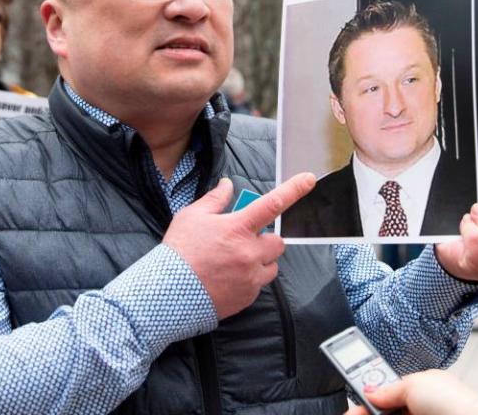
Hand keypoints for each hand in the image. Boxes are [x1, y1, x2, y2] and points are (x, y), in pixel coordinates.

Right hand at [162, 173, 315, 319]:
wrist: (167, 294)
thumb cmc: (178, 252)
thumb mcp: (191, 217)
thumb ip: (215, 200)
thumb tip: (228, 185)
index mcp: (237, 228)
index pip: (272, 204)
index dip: (294, 190)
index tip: (309, 180)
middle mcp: (249, 252)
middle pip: (278, 242)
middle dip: (266, 240)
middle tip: (244, 242)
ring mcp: (251, 277)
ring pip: (272, 265)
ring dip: (261, 261)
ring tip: (235, 263)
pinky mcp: (248, 297)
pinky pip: (260, 285)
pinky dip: (250, 280)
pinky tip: (228, 278)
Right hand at [343, 369, 477, 414]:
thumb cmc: (451, 402)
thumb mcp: (413, 386)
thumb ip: (388, 389)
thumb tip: (369, 391)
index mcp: (420, 387)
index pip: (387, 391)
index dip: (368, 398)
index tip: (352, 407)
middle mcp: (420, 405)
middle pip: (387, 409)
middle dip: (368, 410)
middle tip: (350, 414)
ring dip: (373, 414)